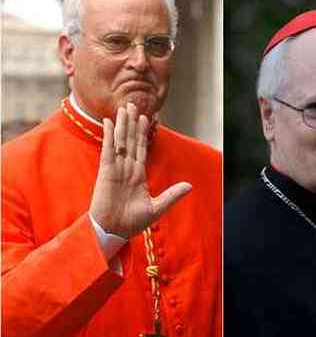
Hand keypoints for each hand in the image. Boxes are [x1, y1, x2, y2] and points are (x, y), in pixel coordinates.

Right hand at [89, 103, 191, 237]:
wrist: (113, 232)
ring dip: (122, 124)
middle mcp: (126, 169)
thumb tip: (189, 185)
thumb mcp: (157, 207)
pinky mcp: (106, 172)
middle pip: (130, 140)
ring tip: (124, 108)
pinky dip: (108, 136)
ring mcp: (115, 169)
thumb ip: (171, 195)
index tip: (147, 118)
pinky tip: (108, 122)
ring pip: (120, 141)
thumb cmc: (132, 223)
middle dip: (132, 123)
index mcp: (138, 175)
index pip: (142, 149)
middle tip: (133, 104)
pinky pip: (108, 150)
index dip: (144, 133)